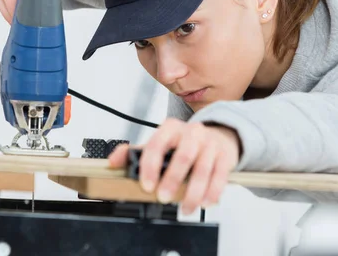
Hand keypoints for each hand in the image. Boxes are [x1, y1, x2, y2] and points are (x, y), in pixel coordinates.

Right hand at [0, 0, 55, 22]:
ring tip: (31, 9)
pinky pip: (1, 8)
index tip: (37, 23)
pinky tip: (21, 2)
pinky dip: (11, 9)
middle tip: (38, 20)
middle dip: (22, 18)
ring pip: (4, 12)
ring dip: (17, 14)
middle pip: (8, 13)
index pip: (12, 7)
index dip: (24, 17)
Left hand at [109, 118, 240, 214]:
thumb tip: (112, 163)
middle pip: (182, 157)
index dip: (150, 166)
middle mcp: (191, 133)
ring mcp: (210, 144)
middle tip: (162, 198)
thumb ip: (135, 153)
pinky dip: (212, 193)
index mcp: (170, 128)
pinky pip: (220, 177)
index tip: (147, 185)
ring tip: (184, 208)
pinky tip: (204, 203)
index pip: (157, 145)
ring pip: (202, 170)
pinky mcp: (225, 156)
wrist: (218, 135)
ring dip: (193, 193)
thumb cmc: (183, 143)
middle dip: (171, 180)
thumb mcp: (160, 143)